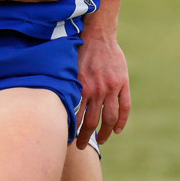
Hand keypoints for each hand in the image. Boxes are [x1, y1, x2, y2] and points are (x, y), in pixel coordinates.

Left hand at [74, 24, 130, 148]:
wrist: (98, 34)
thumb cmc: (80, 49)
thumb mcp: (68, 67)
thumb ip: (67, 85)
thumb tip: (55, 101)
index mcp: (81, 87)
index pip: (76, 116)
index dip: (72, 130)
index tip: (68, 139)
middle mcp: (96, 90)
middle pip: (92, 122)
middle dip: (86, 137)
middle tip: (81, 146)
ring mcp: (111, 88)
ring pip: (109, 118)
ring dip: (105, 133)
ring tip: (100, 141)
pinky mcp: (122, 84)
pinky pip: (124, 107)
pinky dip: (122, 121)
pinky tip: (117, 130)